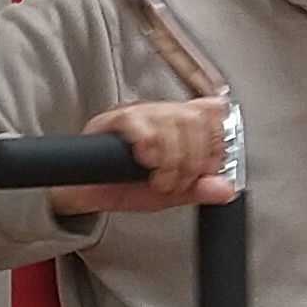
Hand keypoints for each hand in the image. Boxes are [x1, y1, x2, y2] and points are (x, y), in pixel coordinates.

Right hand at [50, 98, 238, 214]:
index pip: (211, 111)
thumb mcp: (169, 194)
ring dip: (171, 159)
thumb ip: (197, 190)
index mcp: (177, 125)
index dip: (215, 141)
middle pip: (194, 117)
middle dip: (193, 158)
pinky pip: (140, 124)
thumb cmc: (121, 187)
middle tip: (179, 181)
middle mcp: (159, 114)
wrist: (82, 195)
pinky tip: (145, 164)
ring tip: (160, 180)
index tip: (207, 169)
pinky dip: (149, 148)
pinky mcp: (112, 119)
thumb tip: (224, 189)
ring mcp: (137, 114)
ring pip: (171, 120)